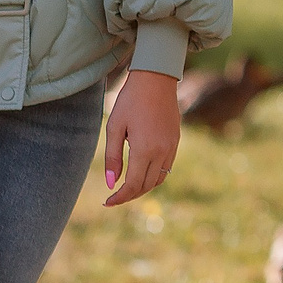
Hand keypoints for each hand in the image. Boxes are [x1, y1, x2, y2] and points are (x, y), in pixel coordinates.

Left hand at [101, 69, 180, 206]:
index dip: (120, 197)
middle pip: (146, 186)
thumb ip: (112, 157)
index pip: (133, 185)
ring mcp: (171, 148)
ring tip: (125, 189)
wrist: (155, 80)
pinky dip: (153, 177)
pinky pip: (165, 168)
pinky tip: (140, 174)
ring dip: (142, 188)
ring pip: (158, 180)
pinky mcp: (175, 142)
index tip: (107, 202)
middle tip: (113, 198)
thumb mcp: (114, 127)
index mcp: (144, 150)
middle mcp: (161, 152)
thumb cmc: (130, 101)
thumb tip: (110, 184)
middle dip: (129, 196)